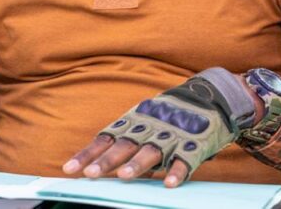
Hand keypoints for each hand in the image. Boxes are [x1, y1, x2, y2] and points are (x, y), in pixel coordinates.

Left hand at [62, 67, 258, 187]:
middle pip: (124, 145)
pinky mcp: (194, 144)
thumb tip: (101, 166)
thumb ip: (126, 142)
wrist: (211, 97)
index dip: (88, 154)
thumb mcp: (144, 121)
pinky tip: (170, 184)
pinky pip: (185, 160)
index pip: (106, 139)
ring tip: (123, 177)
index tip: (69, 169)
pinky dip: (178, 171)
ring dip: (137, 164)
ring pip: (151, 151)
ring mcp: (171, 135)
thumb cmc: (169, 114)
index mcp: (134, 121)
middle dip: (106, 161)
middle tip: (90, 174)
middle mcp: (149, 127)